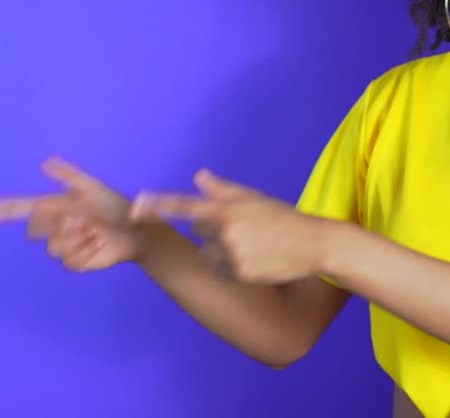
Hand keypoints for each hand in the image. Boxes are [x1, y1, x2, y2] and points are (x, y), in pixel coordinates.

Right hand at [0, 156, 141, 271]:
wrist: (136, 230)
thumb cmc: (116, 205)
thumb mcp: (93, 187)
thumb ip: (69, 176)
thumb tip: (45, 162)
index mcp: (53, 206)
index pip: (16, 209)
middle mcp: (53, 226)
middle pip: (34, 230)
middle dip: (57, 222)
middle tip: (83, 217)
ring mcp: (63, 245)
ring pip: (52, 247)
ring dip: (76, 237)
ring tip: (95, 230)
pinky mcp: (75, 261)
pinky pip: (68, 261)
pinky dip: (85, 252)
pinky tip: (98, 245)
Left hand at [129, 169, 327, 283]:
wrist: (312, 244)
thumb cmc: (282, 217)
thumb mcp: (253, 198)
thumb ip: (222, 189)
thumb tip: (198, 176)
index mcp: (227, 208)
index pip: (184, 205)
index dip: (158, 204)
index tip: (136, 204)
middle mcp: (225, 231)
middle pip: (198, 232)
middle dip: (212, 230)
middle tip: (242, 229)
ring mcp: (231, 254)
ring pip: (207, 254)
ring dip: (221, 251)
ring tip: (250, 246)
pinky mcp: (238, 274)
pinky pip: (220, 271)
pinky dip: (232, 267)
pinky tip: (253, 260)